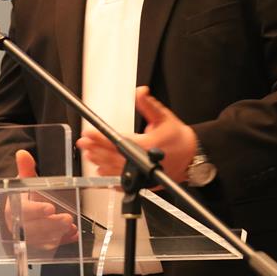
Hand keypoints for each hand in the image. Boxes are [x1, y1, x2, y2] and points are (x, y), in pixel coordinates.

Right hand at [4, 150, 78, 249]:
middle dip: (51, 225)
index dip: (36, 211)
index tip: (50, 208)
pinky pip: (50, 246)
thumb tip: (22, 153)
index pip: (23, 212)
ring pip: (42, 240)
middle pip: (34, 230)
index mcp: (13, 210)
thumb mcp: (24, 181)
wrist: (19, 211)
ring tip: (71, 226)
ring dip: (58, 234)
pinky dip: (63, 241)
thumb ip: (25, 168)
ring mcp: (28, 238)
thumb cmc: (23, 196)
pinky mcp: (38, 246)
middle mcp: (18, 227)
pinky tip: (72, 235)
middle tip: (67, 219)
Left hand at [76, 86, 197, 182]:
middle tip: (84, 143)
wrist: (192, 157)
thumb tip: (140, 92)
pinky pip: (123, 183)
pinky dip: (110, 178)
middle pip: (112, 157)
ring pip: (115, 170)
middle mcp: (143, 162)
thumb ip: (149, 105)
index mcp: (146, 145)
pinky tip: (102, 172)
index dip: (101, 137)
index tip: (89, 133)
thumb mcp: (164, 117)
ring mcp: (143, 175)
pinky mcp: (144, 183)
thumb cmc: (179, 138)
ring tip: (89, 155)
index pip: (118, 140)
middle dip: (95, 149)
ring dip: (100, 162)